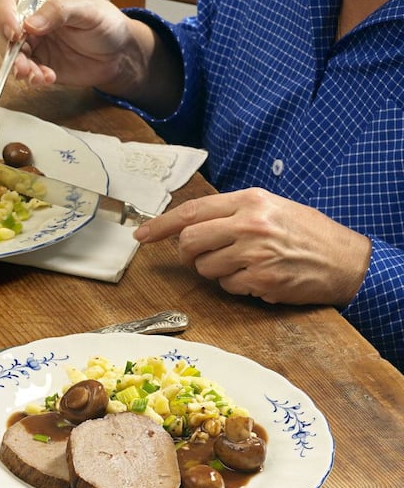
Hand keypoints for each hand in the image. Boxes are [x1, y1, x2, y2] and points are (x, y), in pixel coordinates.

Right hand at [0, 0, 180, 113]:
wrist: (119, 54)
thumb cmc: (107, 24)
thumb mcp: (88, 11)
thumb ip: (59, 13)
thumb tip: (30, 24)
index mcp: (41, 0)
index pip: (9, 1)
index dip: (5, 15)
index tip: (15, 32)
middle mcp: (32, 21)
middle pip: (4, 33)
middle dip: (10, 50)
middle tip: (22, 63)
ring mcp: (34, 45)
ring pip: (11, 56)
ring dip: (19, 68)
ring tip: (37, 75)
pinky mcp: (39, 65)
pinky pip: (26, 73)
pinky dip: (32, 78)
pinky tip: (47, 78)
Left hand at [134, 188, 371, 306]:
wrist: (346, 260)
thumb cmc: (307, 234)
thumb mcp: (272, 208)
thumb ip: (232, 213)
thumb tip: (189, 225)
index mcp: (250, 201)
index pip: (192, 211)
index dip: (161, 224)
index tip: (142, 234)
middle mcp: (250, 224)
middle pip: (189, 241)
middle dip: (187, 254)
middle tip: (199, 256)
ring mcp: (255, 253)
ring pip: (205, 268)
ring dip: (215, 271)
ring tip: (243, 264)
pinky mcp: (261, 278)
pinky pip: (227, 286)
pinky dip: (236, 285)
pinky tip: (258, 276)